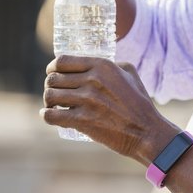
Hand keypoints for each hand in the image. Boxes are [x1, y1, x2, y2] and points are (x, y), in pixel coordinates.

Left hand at [41, 55, 178, 164]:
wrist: (146, 132)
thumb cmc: (139, 103)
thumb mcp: (130, 74)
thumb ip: (113, 64)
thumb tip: (96, 64)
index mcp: (101, 65)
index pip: (63, 60)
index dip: (53, 67)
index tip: (52, 72)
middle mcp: (91, 80)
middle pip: (54, 78)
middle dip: (50, 85)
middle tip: (54, 92)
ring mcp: (86, 101)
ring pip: (50, 95)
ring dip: (48, 100)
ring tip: (52, 104)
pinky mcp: (82, 121)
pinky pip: (52, 115)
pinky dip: (46, 115)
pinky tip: (48, 115)